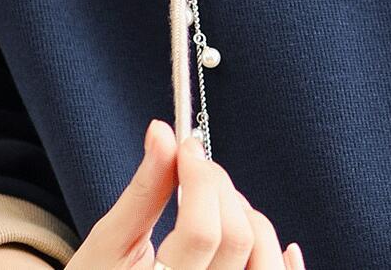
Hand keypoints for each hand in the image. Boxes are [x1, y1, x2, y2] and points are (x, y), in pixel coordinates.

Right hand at [0, 120, 304, 269]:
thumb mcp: (109, 239)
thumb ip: (143, 189)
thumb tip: (163, 133)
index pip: (202, 232)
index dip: (200, 179)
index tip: (187, 148)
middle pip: (236, 237)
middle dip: (220, 188)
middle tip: (196, 167)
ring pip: (264, 256)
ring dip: (248, 215)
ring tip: (216, 202)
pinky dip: (281, 256)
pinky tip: (271, 235)